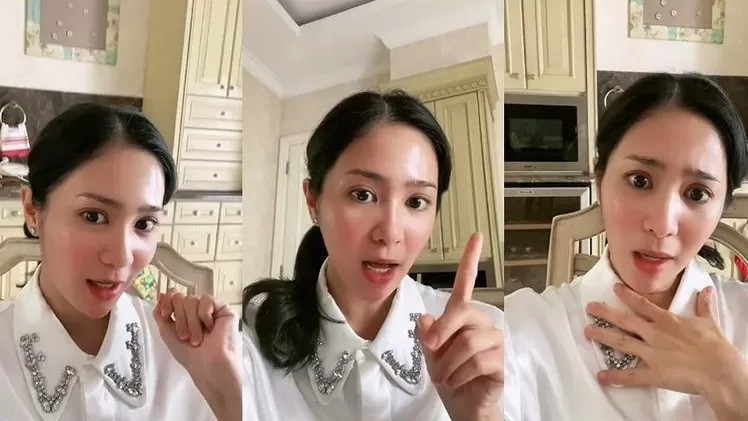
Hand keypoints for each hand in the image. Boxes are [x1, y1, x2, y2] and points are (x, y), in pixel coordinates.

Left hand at [154, 289, 240, 420]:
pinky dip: (204, 314)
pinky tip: (209, 327)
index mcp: (184, 316)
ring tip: (197, 338)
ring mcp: (211, 310)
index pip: (175, 297)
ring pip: (193, 299)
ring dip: (191, 321)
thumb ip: (161, 314)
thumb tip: (160, 294)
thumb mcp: (167, 334)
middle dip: (180, 318)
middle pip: (182, 298)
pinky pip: (207, 300)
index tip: (165, 314)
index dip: (168, 301)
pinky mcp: (224, 309)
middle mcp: (197, 311)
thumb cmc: (190, 356)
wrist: (209, 366)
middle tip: (185, 337)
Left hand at [419, 233, 502, 420]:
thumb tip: (426, 320)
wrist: (463, 407)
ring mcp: (494, 341)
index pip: (466, 284)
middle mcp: (482, 323)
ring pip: (468, 342)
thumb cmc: (450, 378)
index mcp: (463, 317)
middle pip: (463, 312)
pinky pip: (477, 362)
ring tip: (447, 376)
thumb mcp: (430, 355)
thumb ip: (428, 336)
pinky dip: (459, 375)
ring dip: (449, 364)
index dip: (470, 259)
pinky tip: (459, 382)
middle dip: (443, 332)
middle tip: (433, 349)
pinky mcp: (501, 361)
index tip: (476, 236)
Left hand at [585, 283, 747, 419]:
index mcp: (667, 321)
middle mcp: (654, 334)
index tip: (614, 287)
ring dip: (603, 336)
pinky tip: (601, 376)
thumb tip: (706, 290)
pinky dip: (615, 376)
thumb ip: (703, 305)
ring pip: (622, 342)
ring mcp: (651, 353)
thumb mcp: (709, 321)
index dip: (627, 295)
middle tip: (589, 307)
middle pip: (625, 320)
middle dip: (605, 313)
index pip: (643, 305)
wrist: (719, 369)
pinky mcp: (653, 373)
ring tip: (587, 331)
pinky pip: (631, 375)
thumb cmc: (715, 345)